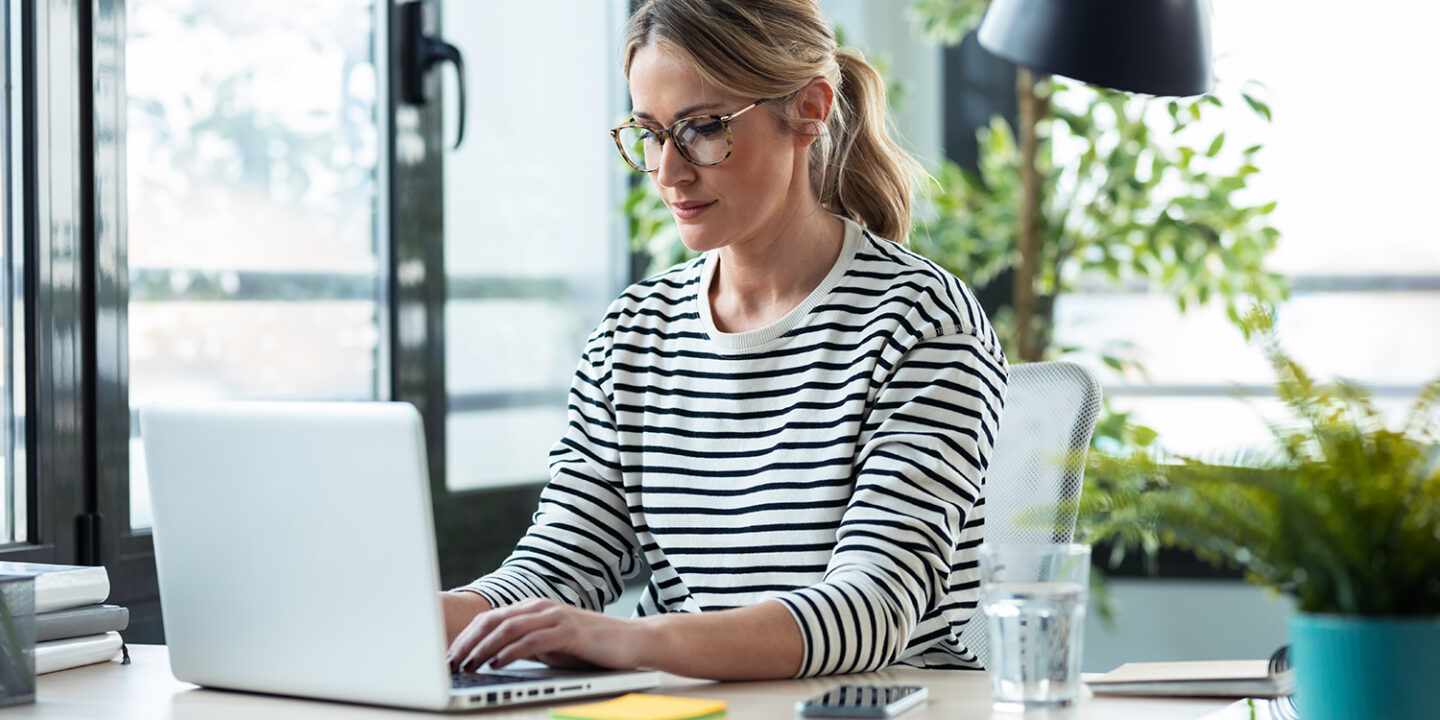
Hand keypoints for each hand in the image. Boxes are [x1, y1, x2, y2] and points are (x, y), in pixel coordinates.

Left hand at [446, 598, 652, 672]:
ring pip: (507, 629)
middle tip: (448, 664)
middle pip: (492, 620)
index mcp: (533, 609)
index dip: (464, 638)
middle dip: (466, 643)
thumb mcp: (550, 647)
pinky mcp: (569, 631)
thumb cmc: (591, 647)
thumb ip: (524, 646)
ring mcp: (555, 617)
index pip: (489, 619)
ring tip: (466, 666)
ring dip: (482, 649)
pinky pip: (532, 640)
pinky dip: (510, 652)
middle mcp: (541, 608)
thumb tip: (492, 657)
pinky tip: (496, 664)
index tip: (447, 657)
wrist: (633, 641)